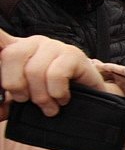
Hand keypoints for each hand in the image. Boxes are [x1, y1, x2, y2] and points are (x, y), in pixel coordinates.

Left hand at [0, 28, 123, 118]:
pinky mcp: (73, 55)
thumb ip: (6, 101)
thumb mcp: (25, 98)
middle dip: (15, 85)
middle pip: (10, 56)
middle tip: (26, 100)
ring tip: (48, 107)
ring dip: (40, 96)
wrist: (91, 101)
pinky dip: (57, 93)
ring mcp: (54, 46)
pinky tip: (63, 99)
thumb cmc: (53, 96)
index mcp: (15, 49)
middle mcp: (33, 42)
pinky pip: (56, 74)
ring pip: (34, 70)